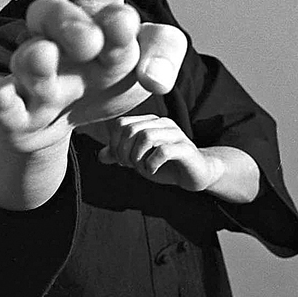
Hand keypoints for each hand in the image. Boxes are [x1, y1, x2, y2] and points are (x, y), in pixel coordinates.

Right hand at [0, 0, 186, 154]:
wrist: (65, 118)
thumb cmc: (105, 80)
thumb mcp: (140, 63)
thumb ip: (163, 54)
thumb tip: (157, 79)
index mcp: (96, 31)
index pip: (103, 18)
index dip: (117, 24)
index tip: (126, 27)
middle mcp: (59, 46)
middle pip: (53, 17)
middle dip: (69, 25)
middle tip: (89, 40)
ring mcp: (33, 79)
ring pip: (27, 61)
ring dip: (34, 60)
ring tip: (43, 56)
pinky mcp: (12, 114)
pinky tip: (0, 91)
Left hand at [97, 114, 218, 189]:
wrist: (196, 174)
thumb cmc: (167, 165)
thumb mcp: (140, 160)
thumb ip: (121, 156)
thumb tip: (100, 155)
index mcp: (150, 122)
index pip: (122, 123)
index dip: (115, 143)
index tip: (121, 160)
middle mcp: (162, 123)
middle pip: (131, 129)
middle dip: (124, 151)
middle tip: (129, 165)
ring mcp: (175, 134)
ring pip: (146, 136)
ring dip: (137, 157)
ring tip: (141, 168)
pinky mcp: (186, 149)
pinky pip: (163, 150)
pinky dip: (152, 163)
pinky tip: (152, 170)